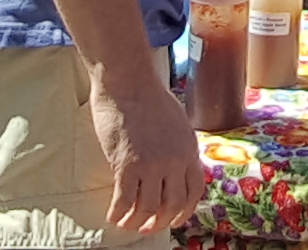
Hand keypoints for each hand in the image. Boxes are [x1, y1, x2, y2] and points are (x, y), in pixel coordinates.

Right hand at [87, 62, 202, 235]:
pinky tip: (113, 216)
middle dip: (160, 221)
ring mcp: (151, 164)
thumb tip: (174, 165)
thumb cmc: (149, 96)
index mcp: (188, 149)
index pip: (195, 191)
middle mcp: (174, 161)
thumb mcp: (177, 122)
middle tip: (148, 227)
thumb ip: (178, 146)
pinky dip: (118, 213)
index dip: (184, 211)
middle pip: (172, 205)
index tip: (173, 219)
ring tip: (127, 223)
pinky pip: (124, 201)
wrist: (128, 81)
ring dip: (136, 221)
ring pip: (147, 208)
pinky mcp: (126, 164)